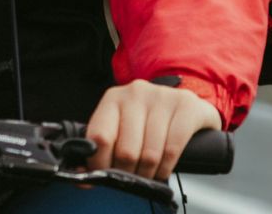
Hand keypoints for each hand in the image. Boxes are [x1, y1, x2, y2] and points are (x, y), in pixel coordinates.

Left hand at [85, 79, 222, 179]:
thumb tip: (84, 177)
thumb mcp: (123, 125)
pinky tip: (163, 169)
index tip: (103, 176)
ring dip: (147, 173)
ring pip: (150, 153)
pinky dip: (166, 167)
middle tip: (130, 178)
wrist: (186, 103)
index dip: (99, 163)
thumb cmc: (149, 119)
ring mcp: (162, 98)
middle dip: (127, 172)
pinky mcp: (186, 106)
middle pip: (126, 150)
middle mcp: (135, 94)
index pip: (99, 136)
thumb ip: (103, 146)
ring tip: (147, 175)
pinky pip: (173, 148)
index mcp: (113, 98)